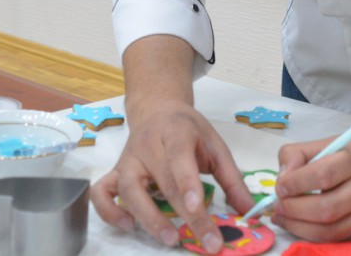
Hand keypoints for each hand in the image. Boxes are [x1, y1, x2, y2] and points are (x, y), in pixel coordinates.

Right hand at [91, 100, 254, 253]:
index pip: (180, 160)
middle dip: (185, 215)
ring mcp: (128, 159)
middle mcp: (148, 146)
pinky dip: (109, 211)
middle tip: (206, 240)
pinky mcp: (115, 171)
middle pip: (163, 182)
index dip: (188, 185)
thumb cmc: (188, 130)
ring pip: (129, 190)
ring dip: (148, 217)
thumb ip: (231, 178)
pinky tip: (128, 226)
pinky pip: (102, 192)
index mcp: (176, 133)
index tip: (198, 210)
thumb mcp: (215, 144)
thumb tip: (249, 211)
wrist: (157, 110)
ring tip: (170, 239)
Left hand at [270, 130, 350, 241]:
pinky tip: (300, 225)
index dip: (297, 183)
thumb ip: (301, 153)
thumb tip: (282, 178)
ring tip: (283, 217)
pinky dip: (313, 236)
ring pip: (332, 231)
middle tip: (278, 205)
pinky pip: (339, 240)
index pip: (325, 174)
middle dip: (294, 210)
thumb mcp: (334, 139)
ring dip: (299, 227)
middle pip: (328, 208)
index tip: (280, 186)